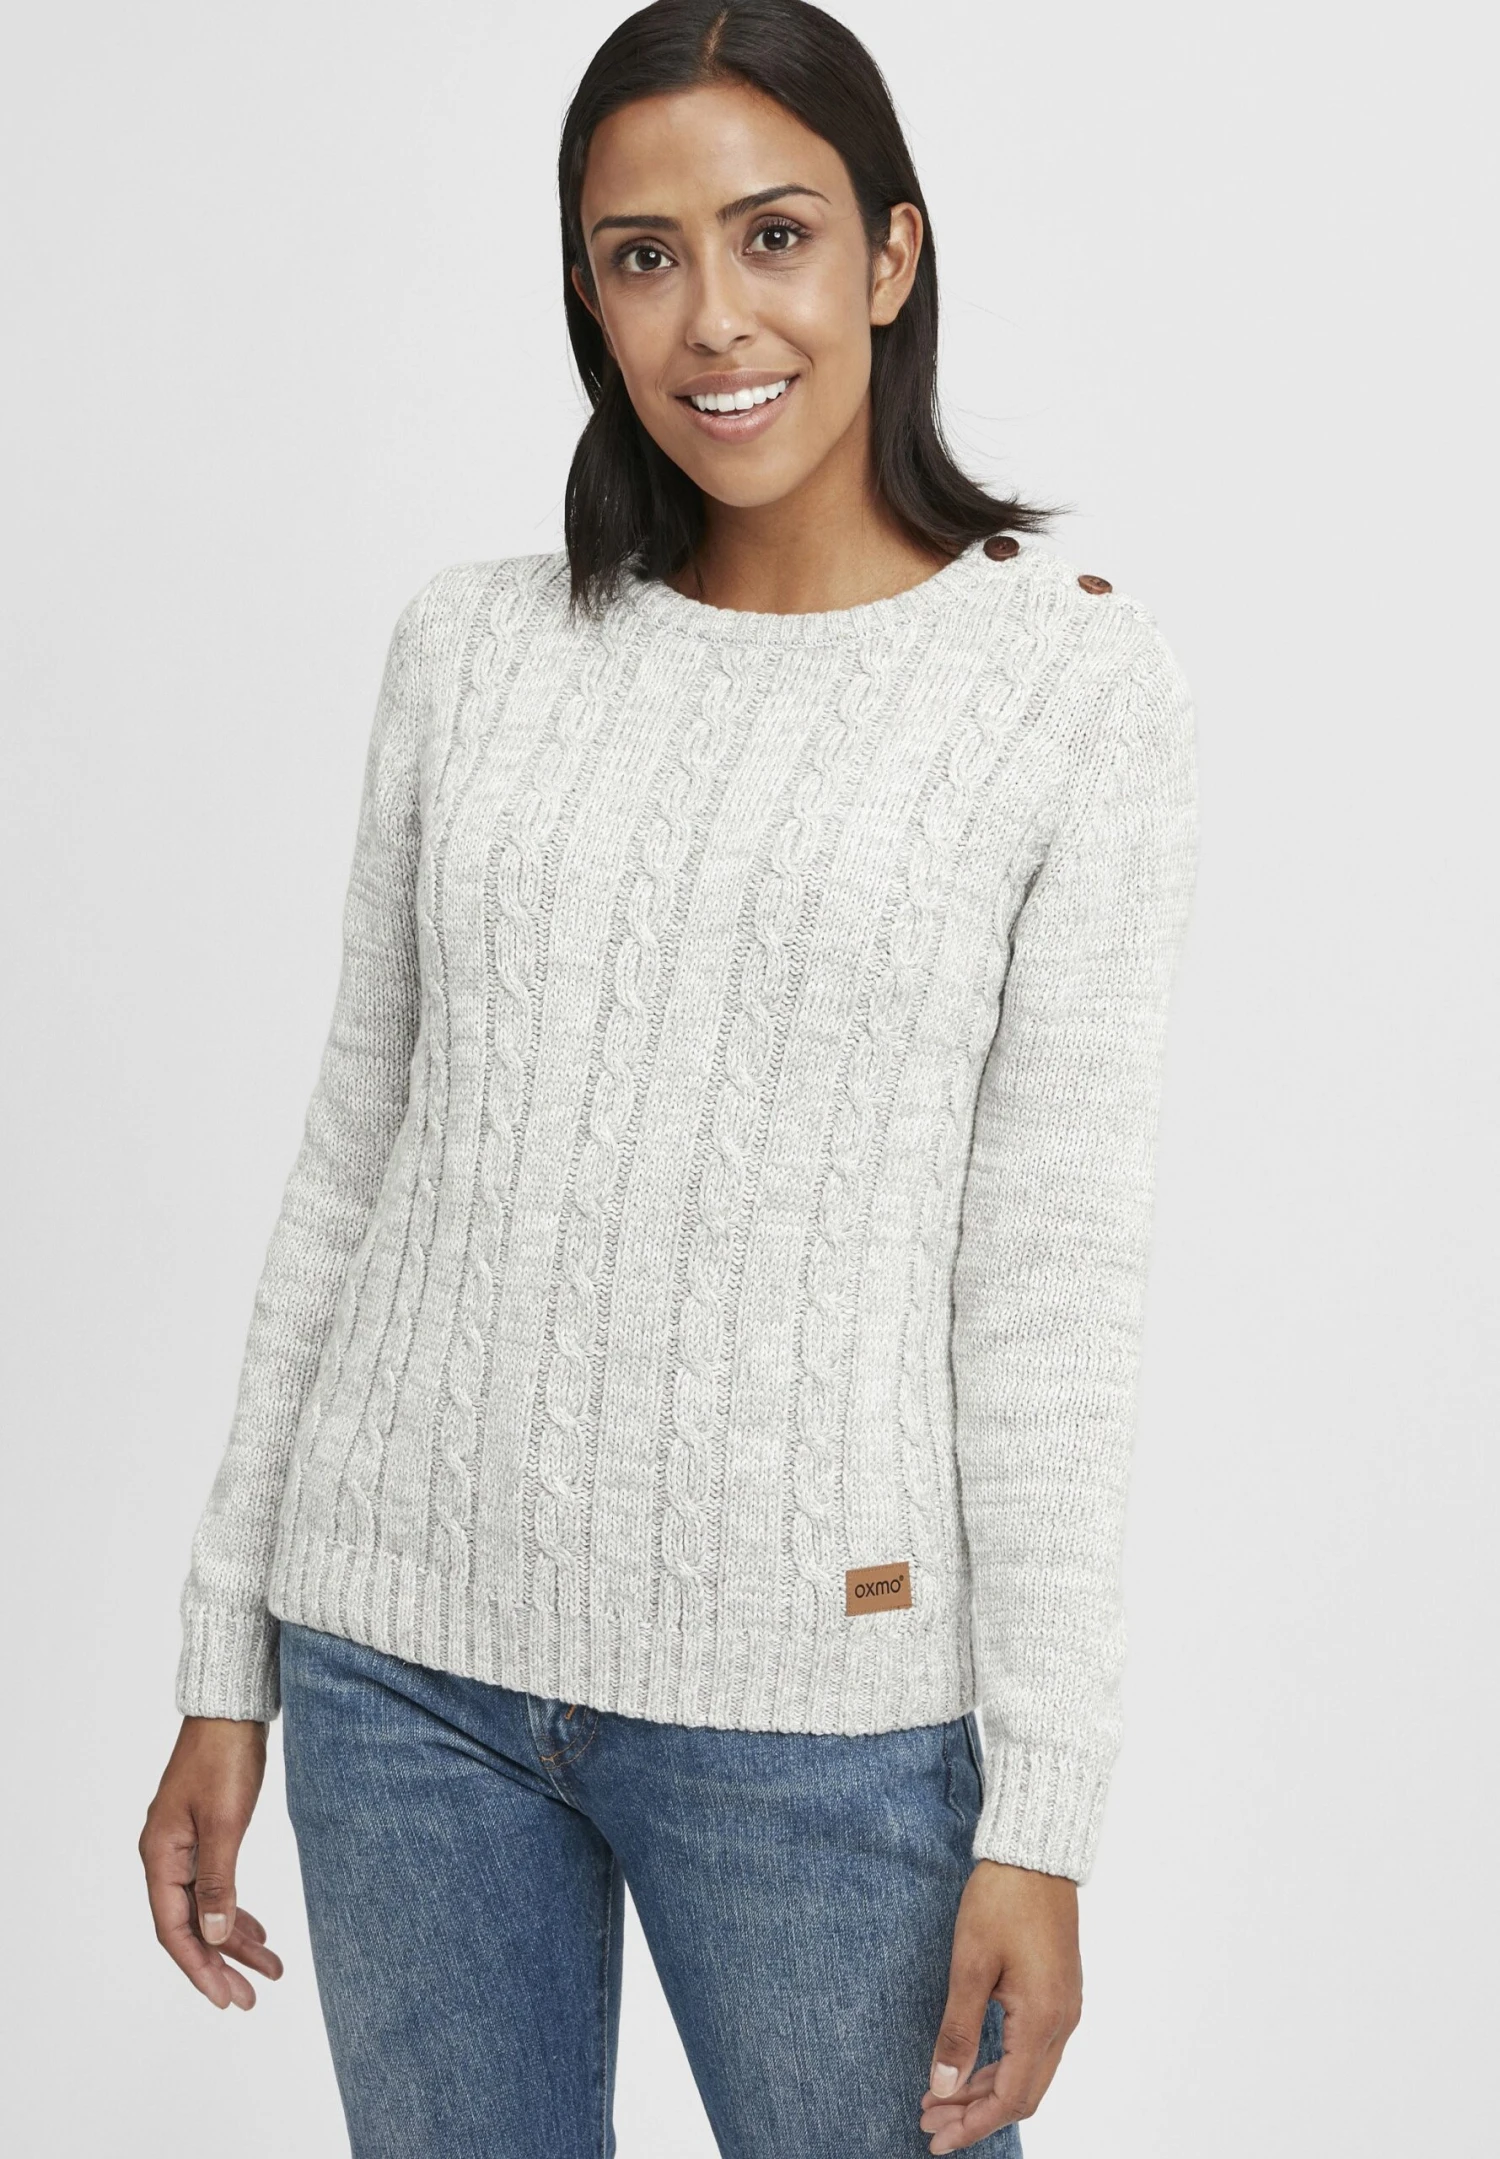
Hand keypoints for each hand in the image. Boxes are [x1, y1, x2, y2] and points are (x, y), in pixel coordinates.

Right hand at [139, 1715, 284, 2009]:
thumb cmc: (225, 1758)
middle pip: (189, 1925)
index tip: (227, 1999)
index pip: (174, 1929)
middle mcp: (165, 1855)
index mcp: (160, 1855)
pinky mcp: (204, 1832)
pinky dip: (235, 1909)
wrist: (232, 1709)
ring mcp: (184, 1844)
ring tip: (270, 1969)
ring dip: (235, 1939)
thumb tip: (214, 1935)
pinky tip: (257, 1929)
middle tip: (253, 1998)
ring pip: (206, 1907)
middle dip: (221, 1964)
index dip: (200, 1968)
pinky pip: (215, 1886)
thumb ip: (218, 1882)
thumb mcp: (225, 1823)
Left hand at [919, 1858, 1082, 2150]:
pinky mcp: (1059, 1993)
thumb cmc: (1002, 1900)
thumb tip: (944, 2087)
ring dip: (986, 2091)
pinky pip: (1033, 2049)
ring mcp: (1065, 2008)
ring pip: (1028, 2072)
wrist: (1034, 1854)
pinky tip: (971, 2066)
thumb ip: (958, 2030)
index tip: (936, 2138)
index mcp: (1043, 2020)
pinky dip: (1001, 2066)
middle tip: (930, 2121)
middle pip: (1022, 2094)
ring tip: (941, 2097)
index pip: (1010, 2098)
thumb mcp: (970, 1965)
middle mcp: (1063, 2022)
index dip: (972, 2125)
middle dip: (976, 2114)